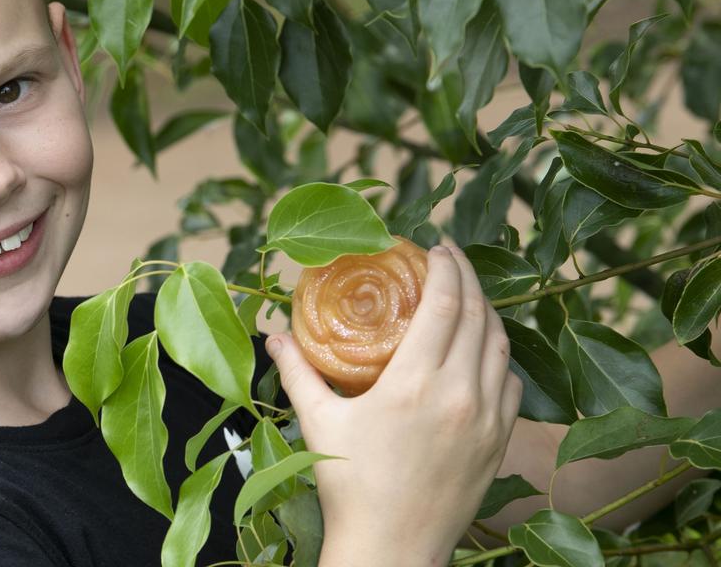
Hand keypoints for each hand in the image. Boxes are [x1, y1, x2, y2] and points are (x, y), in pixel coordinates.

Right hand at [264, 243, 522, 565]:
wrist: (392, 547)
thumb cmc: (349, 485)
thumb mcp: (318, 422)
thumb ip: (297, 371)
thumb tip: (274, 334)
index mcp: (415, 383)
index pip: (445, 304)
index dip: (446, 267)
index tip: (435, 248)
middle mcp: (460, 394)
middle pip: (479, 314)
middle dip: (469, 277)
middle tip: (450, 258)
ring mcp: (487, 419)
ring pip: (501, 346)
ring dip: (487, 312)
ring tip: (466, 296)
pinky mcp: (499, 441)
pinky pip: (510, 383)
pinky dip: (498, 356)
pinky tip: (480, 352)